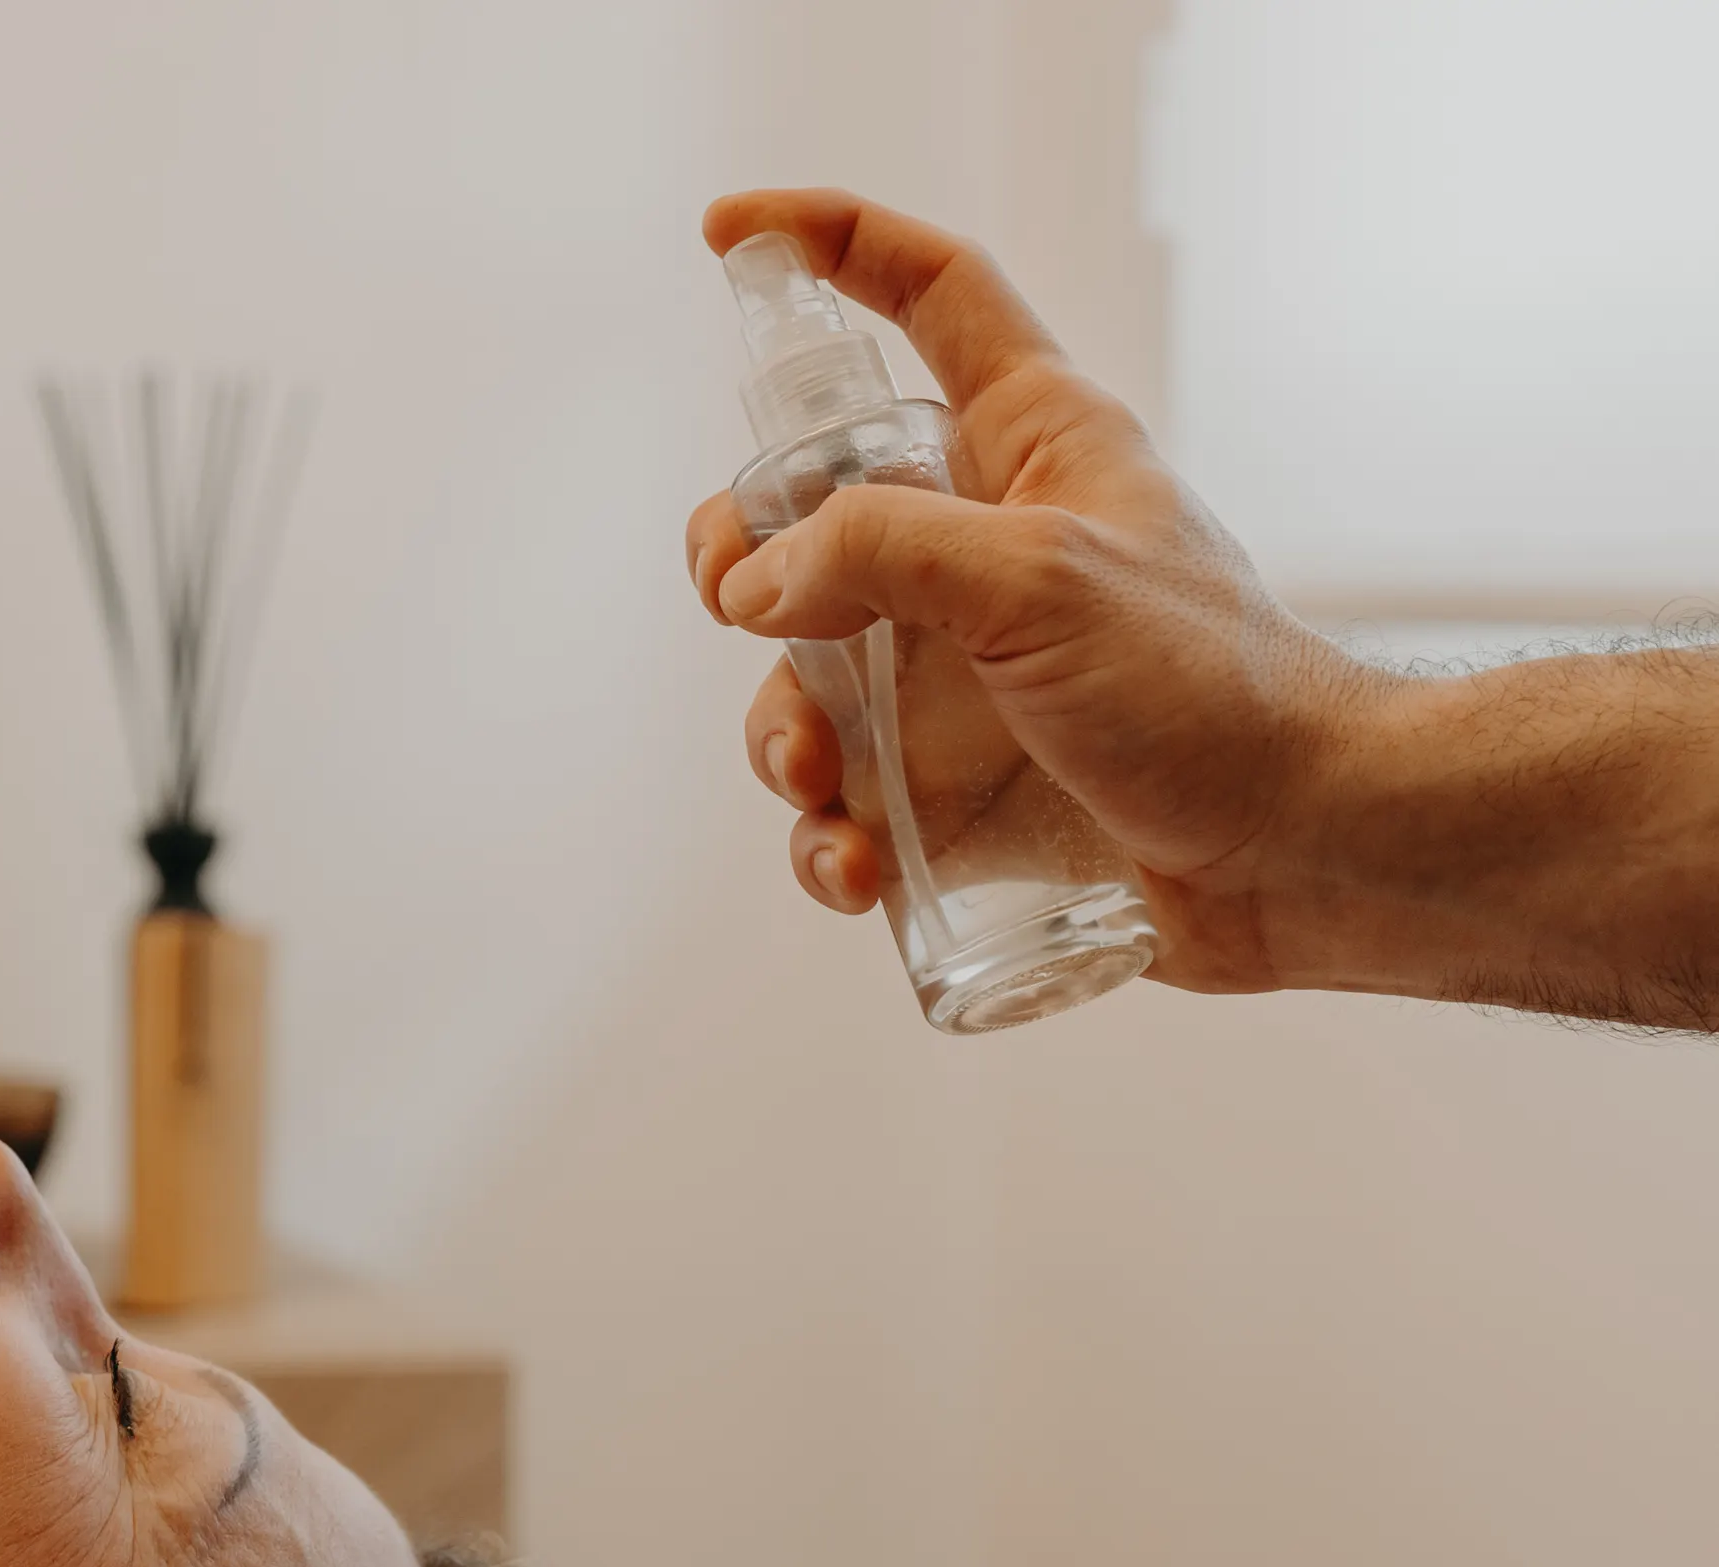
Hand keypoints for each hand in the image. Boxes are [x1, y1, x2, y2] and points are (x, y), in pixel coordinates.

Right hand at [684, 188, 1388, 995]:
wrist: (1295, 852)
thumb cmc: (1205, 690)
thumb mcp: (1038, 578)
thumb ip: (879, 549)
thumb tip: (757, 582)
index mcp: (1029, 451)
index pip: (930, 299)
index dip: (833, 248)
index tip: (731, 239)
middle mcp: (982, 559)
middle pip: (810, 521)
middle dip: (743, 566)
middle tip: (738, 607)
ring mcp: (962, 683)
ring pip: (809, 689)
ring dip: (785, 737)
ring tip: (821, 784)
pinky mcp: (958, 798)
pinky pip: (848, 813)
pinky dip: (829, 843)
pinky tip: (855, 868)